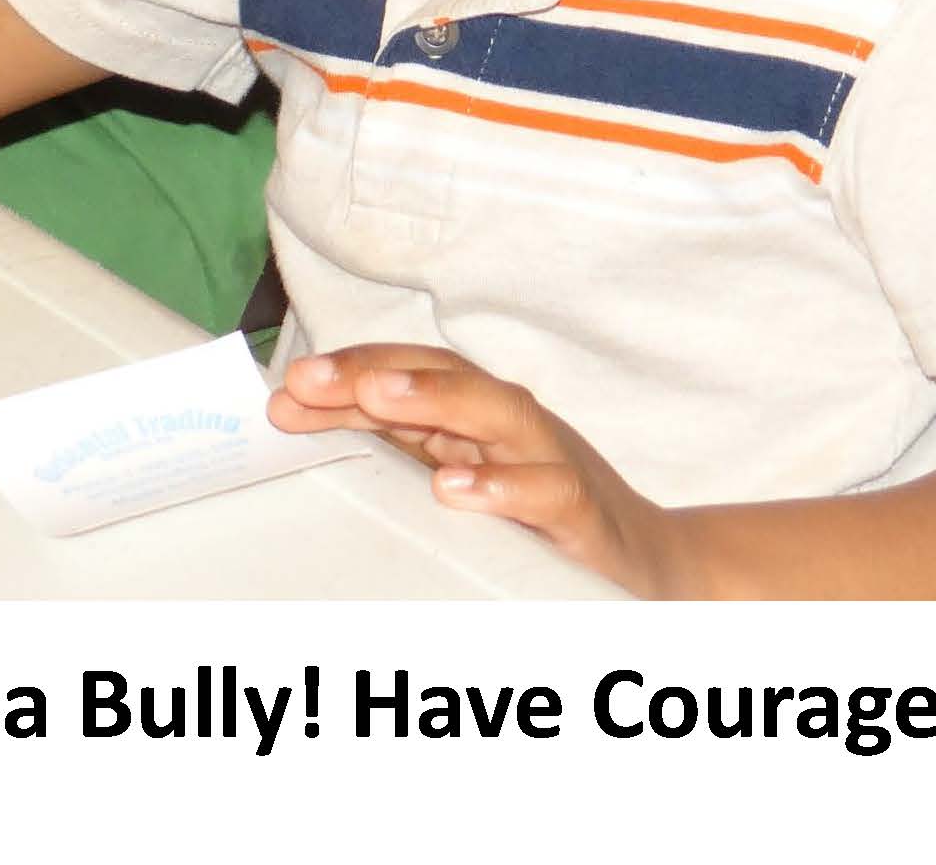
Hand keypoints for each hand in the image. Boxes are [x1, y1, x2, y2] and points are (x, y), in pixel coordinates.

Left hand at [272, 345, 701, 596]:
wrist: (653, 564)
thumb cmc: (541, 517)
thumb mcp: (461, 477)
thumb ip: (389, 447)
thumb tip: (291, 416)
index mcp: (478, 419)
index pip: (409, 376)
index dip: (347, 376)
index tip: (282, 392)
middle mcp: (514, 426)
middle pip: (446, 378)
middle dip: (375, 372)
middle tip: (306, 379)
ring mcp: (552, 462)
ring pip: (500, 414)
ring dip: (438, 398)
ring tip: (378, 396)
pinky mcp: (584, 514)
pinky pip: (548, 492)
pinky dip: (504, 486)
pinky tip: (455, 488)